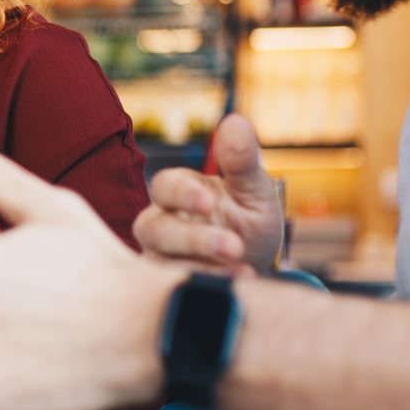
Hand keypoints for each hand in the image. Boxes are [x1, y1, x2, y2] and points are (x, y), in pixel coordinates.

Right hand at [134, 114, 283, 274]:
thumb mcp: (253, 191)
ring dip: (200, 265)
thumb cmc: (248, 222)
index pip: (165, 187)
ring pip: (158, 261)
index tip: (209, 202)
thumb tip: (236, 120)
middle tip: (233, 246)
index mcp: (179, 194)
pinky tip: (240, 281)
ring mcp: (161, 258)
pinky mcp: (166, 287)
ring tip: (242, 268)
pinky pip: (172, 288)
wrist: (256, 268)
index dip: (183, 194)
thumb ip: (242, 161)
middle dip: (193, 238)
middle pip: (153, 228)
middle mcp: (161, 224)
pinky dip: (205, 285)